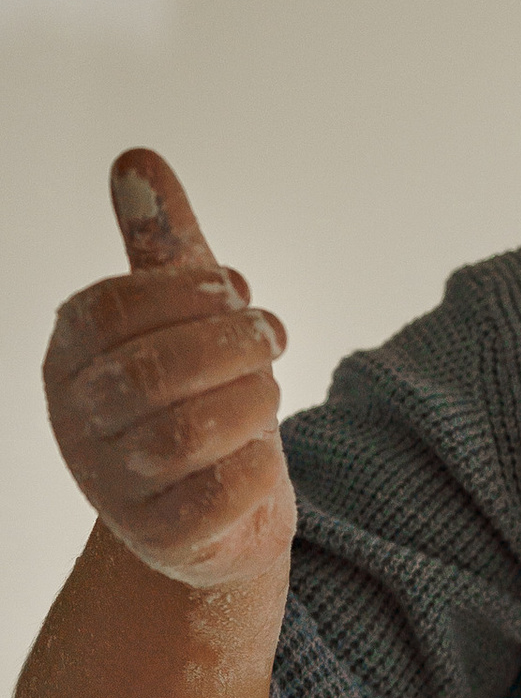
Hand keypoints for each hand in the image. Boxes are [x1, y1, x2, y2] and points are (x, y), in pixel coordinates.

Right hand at [43, 151, 294, 590]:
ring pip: (187, 434)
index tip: (235, 293)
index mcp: (70, 355)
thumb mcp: (182, 312)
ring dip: (251, 401)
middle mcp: (78, 421)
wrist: (214, 514)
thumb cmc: (195, 395)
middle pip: (152, 371)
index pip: (111, 308)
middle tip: (273, 336)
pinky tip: (260, 454)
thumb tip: (138, 158)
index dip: (185, 294)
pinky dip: (255, 468)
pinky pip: (217, 496)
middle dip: (230, 346)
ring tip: (270, 391)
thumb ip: (161, 243)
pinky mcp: (164, 538)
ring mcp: (114, 485)